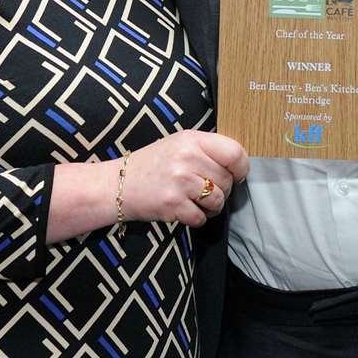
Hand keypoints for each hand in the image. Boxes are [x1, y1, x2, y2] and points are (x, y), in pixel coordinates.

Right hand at [123, 130, 248, 226]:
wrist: (117, 184)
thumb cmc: (153, 165)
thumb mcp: (179, 144)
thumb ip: (207, 150)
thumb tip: (239, 164)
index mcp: (192, 139)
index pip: (234, 153)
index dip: (241, 168)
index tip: (236, 175)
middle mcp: (187, 157)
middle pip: (227, 181)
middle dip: (222, 190)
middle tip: (204, 190)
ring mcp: (180, 181)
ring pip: (218, 201)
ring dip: (210, 207)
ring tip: (195, 201)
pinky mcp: (173, 204)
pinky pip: (201, 218)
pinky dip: (195, 218)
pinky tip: (183, 210)